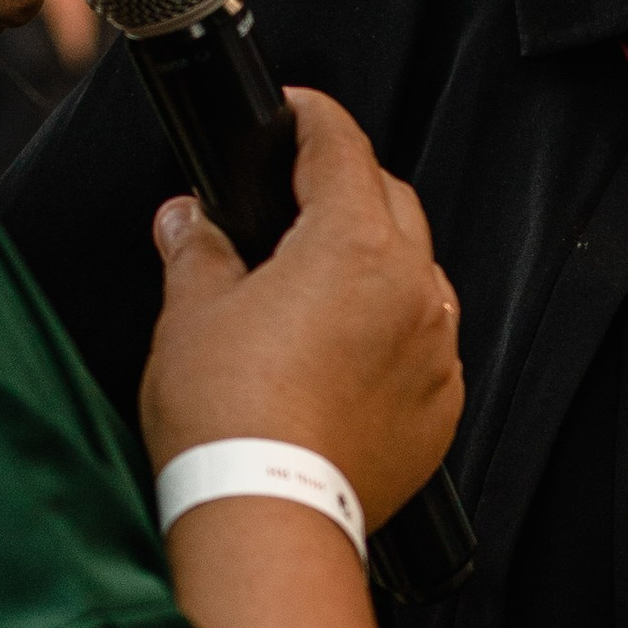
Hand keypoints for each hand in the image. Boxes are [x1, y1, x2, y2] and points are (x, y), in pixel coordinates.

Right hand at [139, 88, 462, 529]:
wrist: (266, 516)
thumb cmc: (230, 419)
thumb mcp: (193, 313)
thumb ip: (197, 250)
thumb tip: (186, 220)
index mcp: (354, 245)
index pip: (342, 149)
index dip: (312, 118)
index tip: (295, 111)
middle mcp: (412, 290)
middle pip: (391, 201)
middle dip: (348, 183)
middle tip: (297, 191)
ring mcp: (435, 352)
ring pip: (417, 275)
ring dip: (378, 261)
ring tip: (321, 280)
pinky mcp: (440, 409)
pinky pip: (426, 346)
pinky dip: (393, 333)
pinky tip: (345, 353)